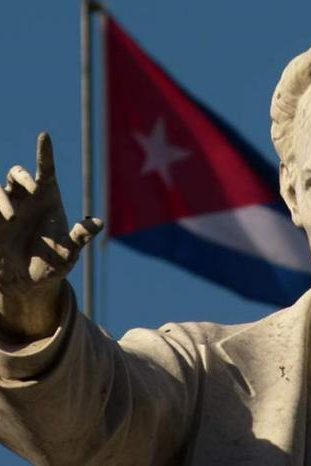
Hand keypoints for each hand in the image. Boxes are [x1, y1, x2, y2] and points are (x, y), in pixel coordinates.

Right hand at [0, 133, 102, 341]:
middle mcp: (26, 199)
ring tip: (10, 220)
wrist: (29, 284)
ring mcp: (6, 209)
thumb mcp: (69, 252)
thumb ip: (80, 236)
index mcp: (48, 199)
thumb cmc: (54, 265)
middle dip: (21, 177)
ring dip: (1, 199)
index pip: (46, 170)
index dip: (45, 153)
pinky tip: (2, 221)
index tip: (44, 136)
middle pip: (17, 173)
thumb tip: (98, 222)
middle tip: (29, 191)